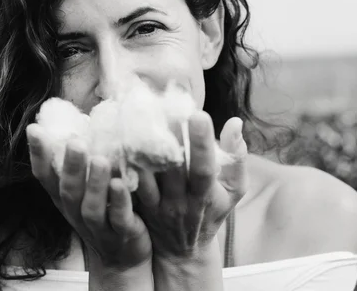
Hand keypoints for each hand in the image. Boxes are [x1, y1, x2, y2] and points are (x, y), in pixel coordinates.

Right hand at [26, 123, 151, 269]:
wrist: (124, 258)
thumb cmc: (105, 212)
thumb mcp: (86, 188)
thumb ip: (82, 162)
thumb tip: (80, 119)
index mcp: (65, 198)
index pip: (45, 176)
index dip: (38, 155)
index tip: (34, 129)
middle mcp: (76, 212)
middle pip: (68, 190)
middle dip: (70, 166)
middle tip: (75, 141)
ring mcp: (98, 226)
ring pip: (91, 206)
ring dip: (94, 183)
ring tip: (99, 160)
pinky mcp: (121, 234)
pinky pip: (118, 218)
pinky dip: (118, 202)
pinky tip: (121, 185)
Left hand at [134, 111, 247, 259]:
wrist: (183, 251)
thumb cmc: (212, 211)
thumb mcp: (234, 189)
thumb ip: (237, 156)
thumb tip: (235, 122)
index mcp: (206, 195)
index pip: (203, 169)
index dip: (201, 144)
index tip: (198, 114)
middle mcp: (180, 201)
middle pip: (171, 168)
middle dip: (166, 136)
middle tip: (161, 105)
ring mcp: (157, 205)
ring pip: (145, 175)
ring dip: (139, 147)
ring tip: (136, 116)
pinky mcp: (138, 206)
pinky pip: (129, 183)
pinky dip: (123, 162)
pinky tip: (119, 137)